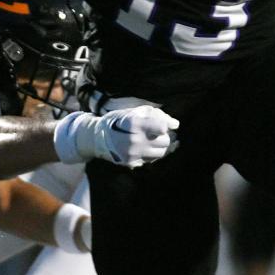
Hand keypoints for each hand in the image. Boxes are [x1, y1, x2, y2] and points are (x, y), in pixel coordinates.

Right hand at [54, 106, 179, 166]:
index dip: (165, 125)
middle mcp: (134, 140)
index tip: (163, 125)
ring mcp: (133, 153)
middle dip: (165, 136)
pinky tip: (147, 148)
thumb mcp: (136, 111)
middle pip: (165, 141)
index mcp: (134, 123)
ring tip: (153, 140)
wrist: (98, 137)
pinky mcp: (132, 163)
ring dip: (161, 146)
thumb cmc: (119, 120)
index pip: (162, 127)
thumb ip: (157, 115)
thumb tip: (176, 124)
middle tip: (158, 133)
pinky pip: (152, 160)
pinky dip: (153, 154)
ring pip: (161, 152)